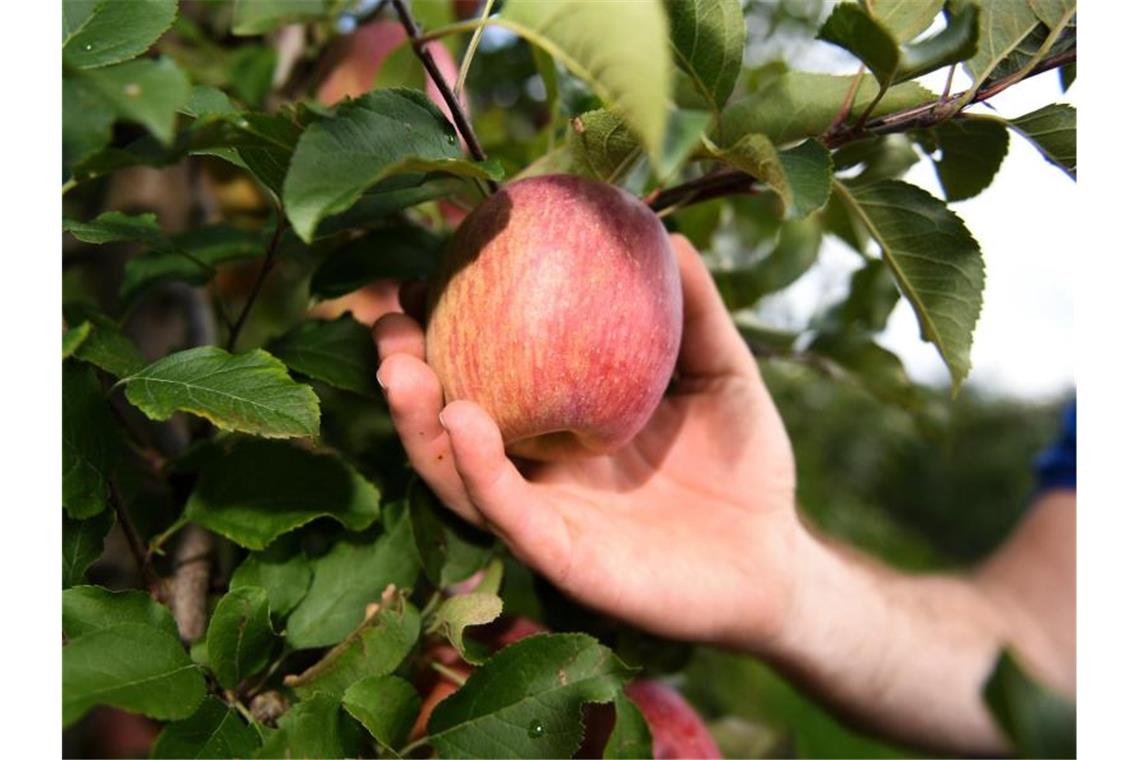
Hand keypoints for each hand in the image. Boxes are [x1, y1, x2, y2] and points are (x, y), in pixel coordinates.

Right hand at [374, 235, 798, 648]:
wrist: (776, 558)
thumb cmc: (744, 462)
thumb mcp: (720, 369)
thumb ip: (693, 309)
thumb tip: (662, 226)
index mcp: (559, 420)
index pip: (487, 370)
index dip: (447, 324)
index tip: (422, 271)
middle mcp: (537, 468)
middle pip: (450, 422)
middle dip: (406, 373)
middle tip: (384, 322)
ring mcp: (545, 516)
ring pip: (458, 475)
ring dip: (419, 423)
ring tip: (399, 367)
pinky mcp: (563, 560)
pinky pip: (510, 515)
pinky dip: (479, 472)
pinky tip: (462, 422)